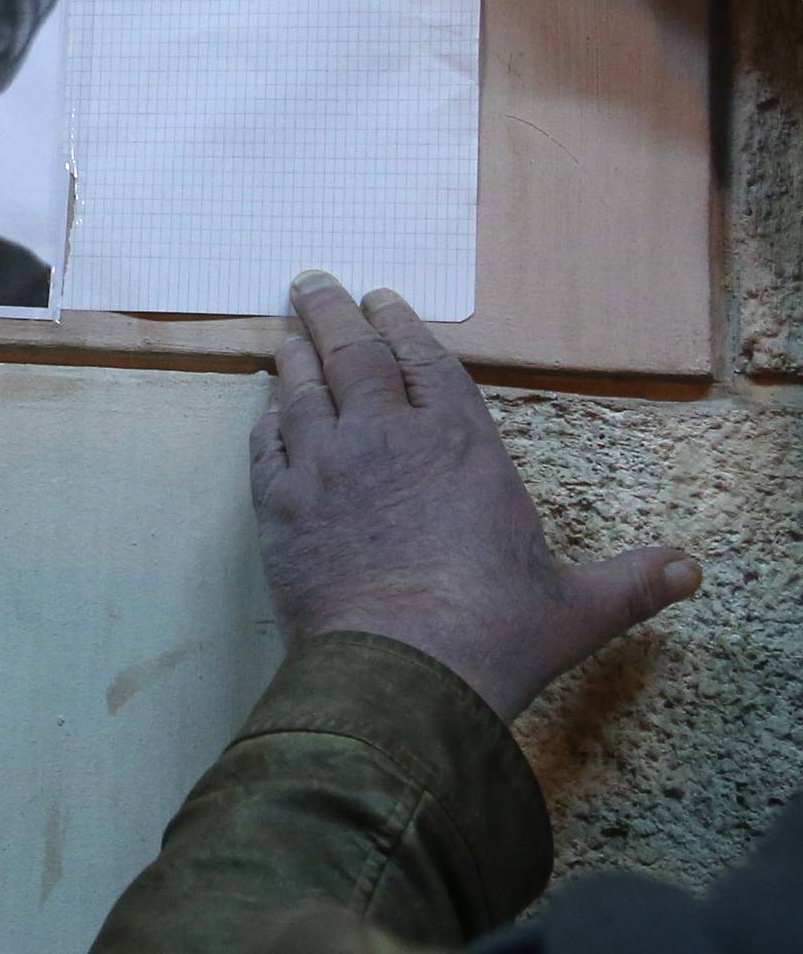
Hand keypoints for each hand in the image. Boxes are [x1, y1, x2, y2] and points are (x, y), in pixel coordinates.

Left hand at [250, 271, 700, 720]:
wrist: (404, 670)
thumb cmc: (494, 634)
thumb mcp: (577, 608)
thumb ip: (629, 582)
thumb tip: (689, 573)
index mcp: (460, 443)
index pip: (426, 362)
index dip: (402, 326)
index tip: (383, 300)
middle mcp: (388, 436)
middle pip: (354, 354)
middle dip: (335, 313)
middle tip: (313, 282)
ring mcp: (327, 465)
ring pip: (303, 388)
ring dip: (295, 353)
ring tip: (287, 329)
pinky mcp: (280, 505)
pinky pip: (265, 444)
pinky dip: (265, 418)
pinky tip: (264, 408)